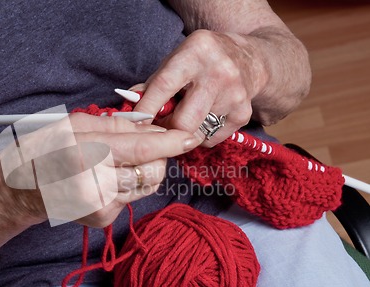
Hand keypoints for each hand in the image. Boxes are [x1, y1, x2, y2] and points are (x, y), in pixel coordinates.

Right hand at [0, 113, 201, 228]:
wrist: (19, 189)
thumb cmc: (44, 149)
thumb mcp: (75, 124)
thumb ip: (118, 126)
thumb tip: (154, 128)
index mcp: (85, 154)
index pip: (142, 148)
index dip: (171, 141)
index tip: (191, 136)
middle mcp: (95, 185)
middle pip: (153, 170)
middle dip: (157, 155)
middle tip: (141, 143)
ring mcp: (100, 207)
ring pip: (147, 185)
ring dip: (142, 169)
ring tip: (116, 160)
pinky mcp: (103, 220)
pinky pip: (132, 196)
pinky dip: (127, 183)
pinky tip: (105, 177)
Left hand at [133, 29, 266, 146]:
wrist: (251, 59)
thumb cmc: (203, 60)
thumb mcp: (177, 58)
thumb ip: (153, 82)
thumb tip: (130, 105)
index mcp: (195, 53)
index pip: (164, 86)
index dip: (146, 108)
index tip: (134, 123)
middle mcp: (218, 73)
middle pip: (184, 121)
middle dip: (166, 129)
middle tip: (159, 127)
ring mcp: (233, 95)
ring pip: (197, 134)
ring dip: (183, 135)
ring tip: (180, 122)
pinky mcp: (243, 114)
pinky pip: (212, 138)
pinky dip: (201, 136)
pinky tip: (202, 120)